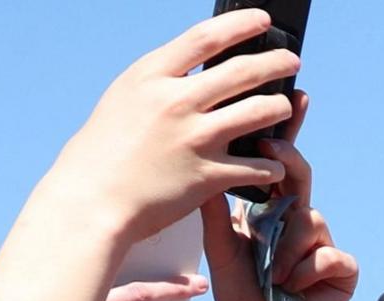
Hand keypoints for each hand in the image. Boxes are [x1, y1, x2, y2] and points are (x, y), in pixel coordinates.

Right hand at [36, 15, 298, 250]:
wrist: (92, 197)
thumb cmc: (106, 147)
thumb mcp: (127, 97)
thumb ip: (163, 80)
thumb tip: (200, 63)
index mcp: (151, 76)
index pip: (205, 37)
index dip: (241, 25)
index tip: (263, 20)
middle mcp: (175, 101)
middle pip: (243, 71)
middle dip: (275, 62)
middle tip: (291, 60)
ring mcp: (195, 138)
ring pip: (261, 112)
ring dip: (281, 108)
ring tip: (285, 107)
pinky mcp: (209, 175)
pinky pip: (260, 165)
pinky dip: (272, 163)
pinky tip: (273, 162)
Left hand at [202, 140, 355, 300]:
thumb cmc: (240, 297)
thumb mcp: (219, 245)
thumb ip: (216, 207)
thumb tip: (203, 161)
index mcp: (271, 212)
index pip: (280, 168)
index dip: (288, 136)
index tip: (294, 101)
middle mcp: (299, 222)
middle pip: (301, 179)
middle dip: (289, 162)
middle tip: (273, 150)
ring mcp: (322, 245)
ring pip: (310, 221)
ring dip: (287, 248)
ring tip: (275, 277)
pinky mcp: (342, 270)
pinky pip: (328, 254)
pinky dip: (306, 271)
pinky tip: (295, 289)